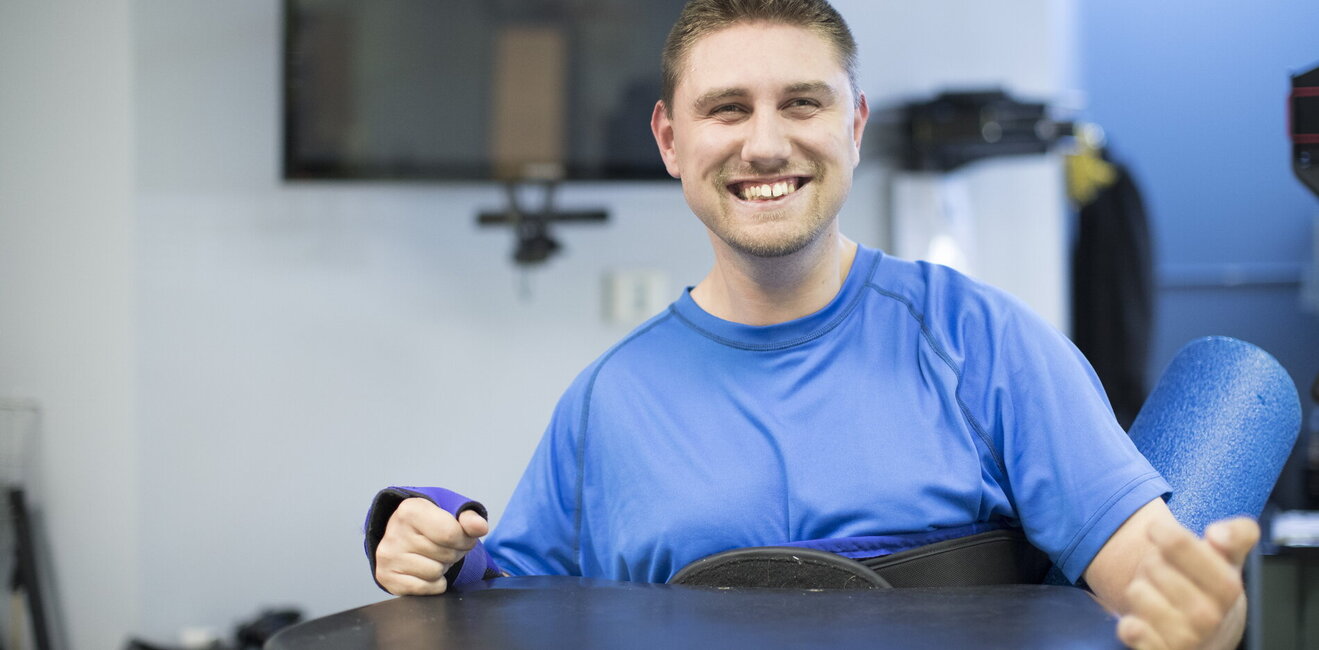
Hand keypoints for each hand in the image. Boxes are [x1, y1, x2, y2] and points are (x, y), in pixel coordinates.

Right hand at [374, 497, 489, 595]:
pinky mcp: (386, 577)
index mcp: (410, 510)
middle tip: (444, 546)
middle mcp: (394, 533)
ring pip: (435, 573)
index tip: (463, 537)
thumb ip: (469, 518)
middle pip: (445, 555)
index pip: (451, 534)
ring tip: (433, 556)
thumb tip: (480, 527)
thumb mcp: (451, 511)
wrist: (405, 533)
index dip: (465, 540)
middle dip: (453, 553)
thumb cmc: (431, 522)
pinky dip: (433, 583)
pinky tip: (425, 569)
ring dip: (442, 568)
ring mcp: (388, 557)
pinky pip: (425, 589)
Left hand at [1116, 516, 1258, 648]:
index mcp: (1227, 586)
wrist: (1211, 636)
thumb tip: (1218, 535)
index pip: (1179, 544)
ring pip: (1137, 593)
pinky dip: (1130, 624)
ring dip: (1140, 589)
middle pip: (1152, 566)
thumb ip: (1238, 533)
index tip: (1156, 530)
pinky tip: (1144, 622)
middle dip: (1152, 563)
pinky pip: (1130, 629)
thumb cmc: (1213, 587)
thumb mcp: (1231, 557)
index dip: (1163, 532)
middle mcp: (1209, 617)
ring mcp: (1185, 639)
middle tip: (1166, 573)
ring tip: (1159, 596)